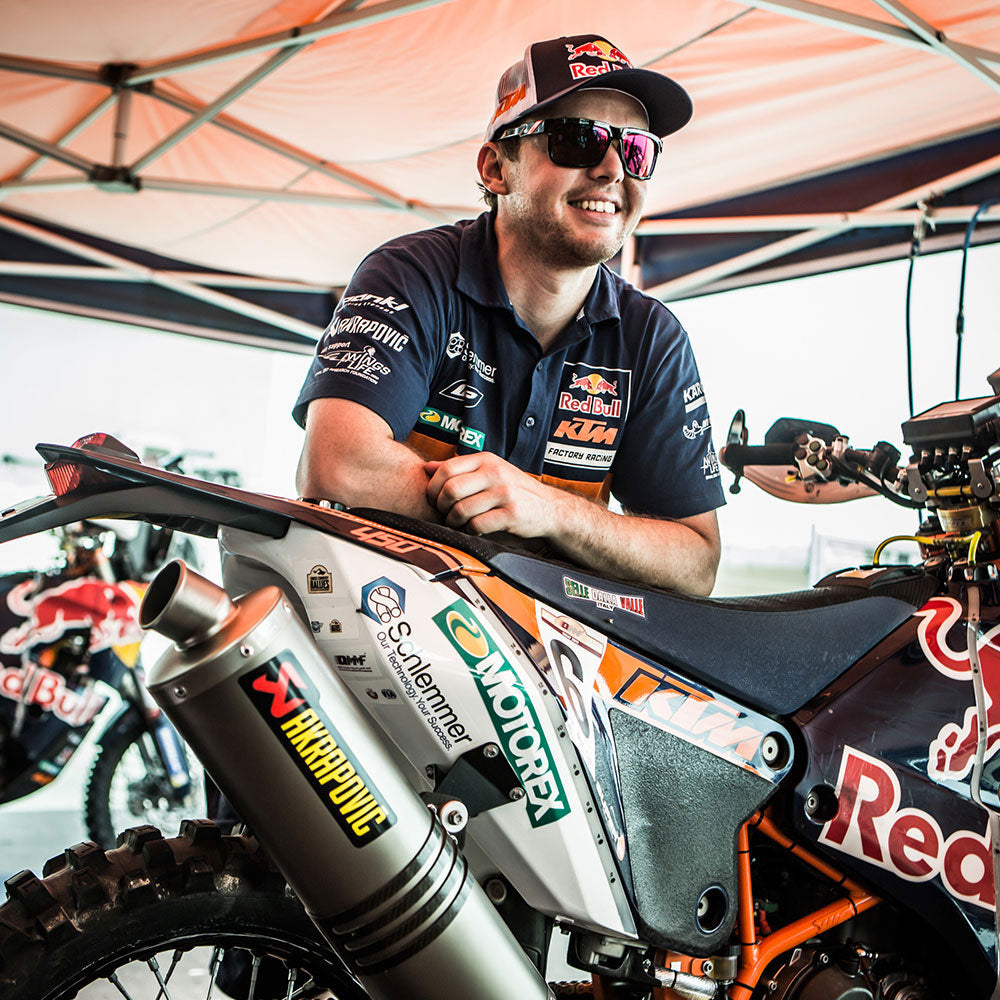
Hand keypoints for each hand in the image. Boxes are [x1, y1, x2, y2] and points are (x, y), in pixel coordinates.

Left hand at [424, 452, 558, 536]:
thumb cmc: (514, 490)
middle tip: (446, 514)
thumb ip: (459, 469)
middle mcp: (495, 473)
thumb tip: (427, 468)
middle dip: (441, 507)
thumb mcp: (489, 471)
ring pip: (461, 510)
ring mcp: (504, 493)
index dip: (433, 487)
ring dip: (454, 522)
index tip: (435, 499)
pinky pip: (477, 525)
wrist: (549, 508)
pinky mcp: (511, 514)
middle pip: (450, 490)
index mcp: (486, 460)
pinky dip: (470, 531)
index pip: (446, 469)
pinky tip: (476, 530)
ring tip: (460, 523)